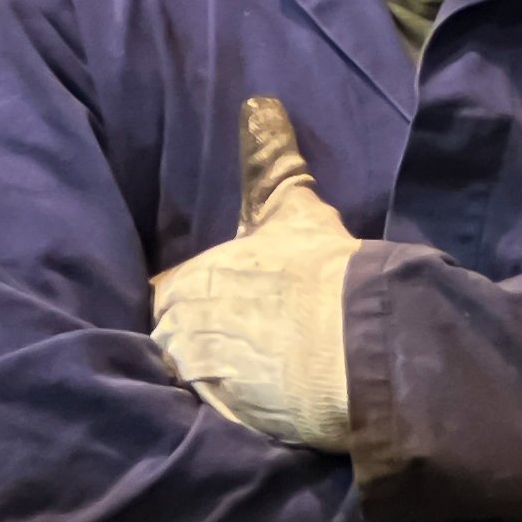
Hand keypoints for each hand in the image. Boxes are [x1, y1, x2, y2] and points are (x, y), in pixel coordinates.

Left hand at [149, 97, 362, 450]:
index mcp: (190, 279)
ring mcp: (198, 375)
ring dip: (208, 382)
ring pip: (187, 380)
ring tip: (245, 387)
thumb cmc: (323, 271)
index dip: (192, 309)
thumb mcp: (293, 209)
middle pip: (173, 342)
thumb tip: (258, 104)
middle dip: (197, 347)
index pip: (167, 300)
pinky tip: (253, 411)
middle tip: (238, 354)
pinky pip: (207, 417)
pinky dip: (225, 414)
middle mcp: (181, 327)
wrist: (353, 342)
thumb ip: (270, 160)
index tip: (219, 317)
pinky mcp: (221, 417)